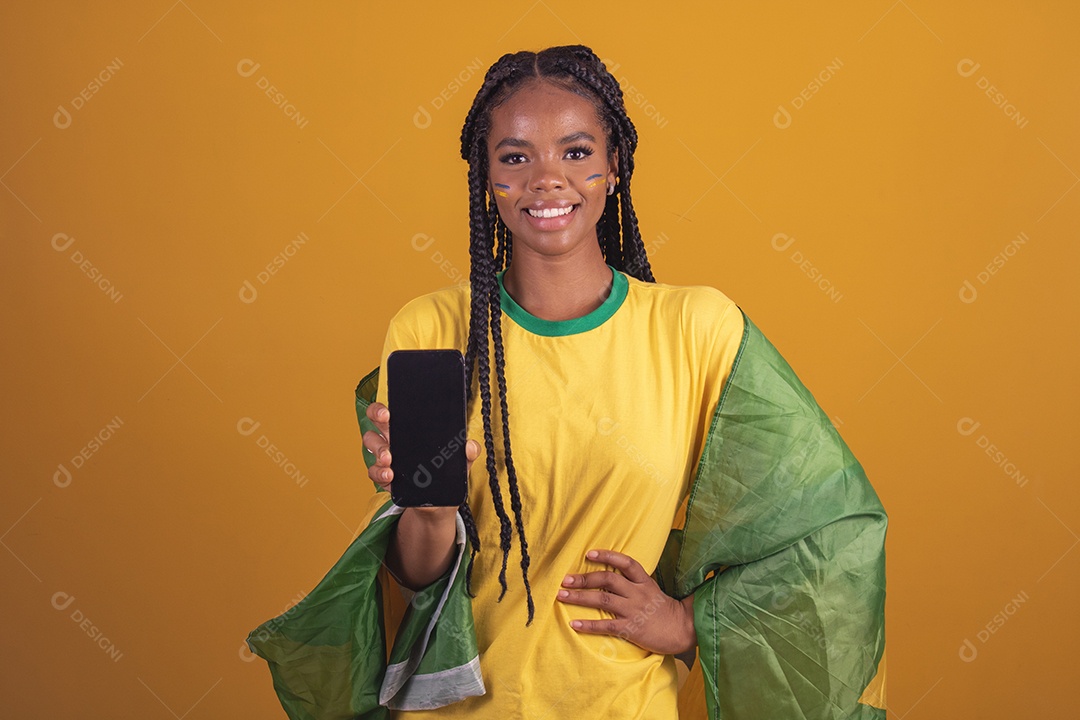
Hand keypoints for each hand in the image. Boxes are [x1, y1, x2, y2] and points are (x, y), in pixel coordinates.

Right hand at [362, 400, 480, 506]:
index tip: (388, 412)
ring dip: (379, 452)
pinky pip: (374, 472)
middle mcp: (394, 440)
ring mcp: (387, 458)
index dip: (383, 408)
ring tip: (389, 460)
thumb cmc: (445, 475)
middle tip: (387, 422)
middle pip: (375, 422)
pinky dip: (380, 474)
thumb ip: (467, 453)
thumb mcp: (459, 463)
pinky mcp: (385, 477)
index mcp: (409, 430)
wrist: (438, 504)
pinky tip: (390, 477)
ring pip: (372, 447)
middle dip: (376, 419)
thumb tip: (470, 446)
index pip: (391, 412)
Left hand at [556, 549, 695, 655]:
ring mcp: (634, 610)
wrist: (683, 631)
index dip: (607, 555)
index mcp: (644, 581)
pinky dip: (589, 624)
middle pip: (608, 579)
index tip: (589, 554)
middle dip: (584, 578)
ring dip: (580, 597)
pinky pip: (606, 625)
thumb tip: (612, 574)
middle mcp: (638, 593)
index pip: (626, 562)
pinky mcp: (632, 629)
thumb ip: (635, 582)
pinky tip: (574, 624)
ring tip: (561, 596)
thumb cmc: (665, 611)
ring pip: (603, 599)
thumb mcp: (653, 590)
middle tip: (565, 579)